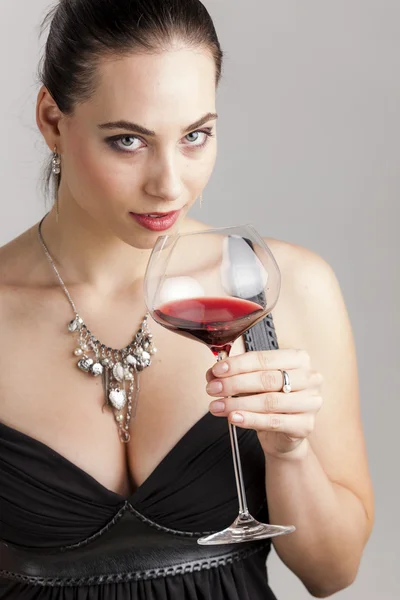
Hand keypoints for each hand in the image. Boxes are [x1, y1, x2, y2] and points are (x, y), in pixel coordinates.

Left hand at [206, 349, 322, 459]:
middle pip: (266, 379)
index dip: (238, 364)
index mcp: (298, 359)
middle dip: (234, 383)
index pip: (264, 358)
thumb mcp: (254, 383)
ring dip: (237, 403)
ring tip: (217, 406)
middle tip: (212, 388)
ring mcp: (311, 402)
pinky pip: (274, 422)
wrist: (284, 433)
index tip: (217, 370)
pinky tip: (234, 418)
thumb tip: (213, 373)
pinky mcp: (305, 425)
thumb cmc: (271, 400)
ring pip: (269, 401)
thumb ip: (236, 374)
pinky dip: (250, 420)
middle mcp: (309, 378)